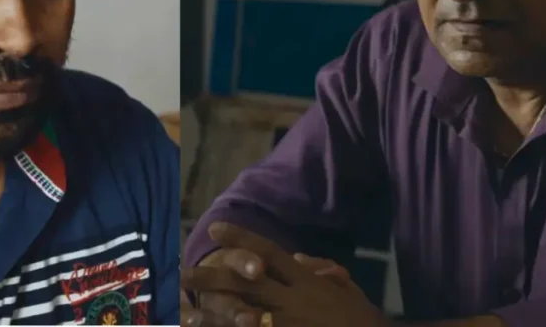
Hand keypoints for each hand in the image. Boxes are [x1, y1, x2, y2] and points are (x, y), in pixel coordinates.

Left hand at [182, 222, 389, 326]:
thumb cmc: (363, 319)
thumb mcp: (345, 288)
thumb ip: (319, 270)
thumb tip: (296, 257)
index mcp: (305, 282)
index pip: (268, 252)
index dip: (241, 238)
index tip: (214, 227)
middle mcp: (293, 301)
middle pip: (245, 284)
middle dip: (212, 278)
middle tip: (182, 272)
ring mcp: (289, 326)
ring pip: (243, 318)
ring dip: (214, 316)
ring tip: (186, 315)